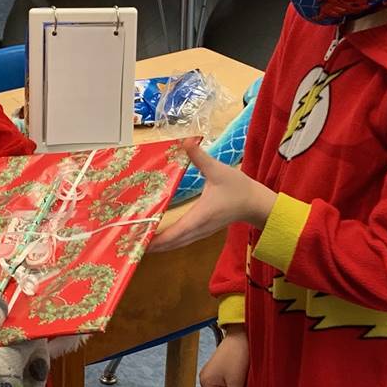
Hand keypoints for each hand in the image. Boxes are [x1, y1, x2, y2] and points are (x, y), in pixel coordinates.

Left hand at [149, 141, 276, 251]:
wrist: (255, 203)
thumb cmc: (238, 188)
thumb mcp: (218, 170)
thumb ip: (200, 157)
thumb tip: (186, 141)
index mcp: (200, 216)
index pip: (176, 232)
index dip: (157, 238)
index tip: (140, 240)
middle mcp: (198, 229)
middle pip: (171, 243)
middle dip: (152, 245)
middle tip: (130, 242)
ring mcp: (200, 232)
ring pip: (176, 244)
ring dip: (159, 245)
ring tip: (139, 242)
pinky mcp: (201, 231)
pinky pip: (181, 240)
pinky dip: (168, 242)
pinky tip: (157, 238)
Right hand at [199, 327, 248, 386]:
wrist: (242, 334)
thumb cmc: (237, 355)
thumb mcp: (236, 382)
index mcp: (205, 382)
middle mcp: (207, 379)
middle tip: (239, 380)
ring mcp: (214, 373)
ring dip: (236, 386)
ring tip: (240, 373)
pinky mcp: (222, 369)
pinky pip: (229, 383)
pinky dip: (236, 380)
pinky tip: (240, 370)